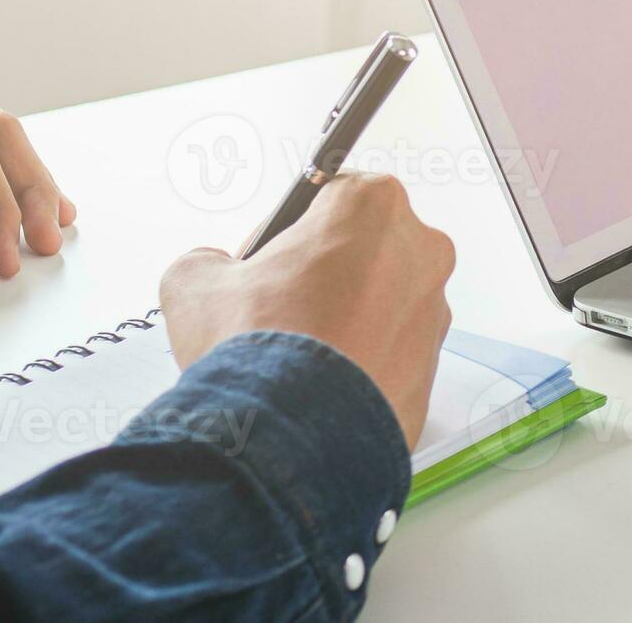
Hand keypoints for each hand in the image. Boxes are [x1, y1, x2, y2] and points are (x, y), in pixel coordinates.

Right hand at [159, 173, 454, 445]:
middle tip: (278, 309)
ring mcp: (435, 312)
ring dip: (347, 319)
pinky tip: (322, 383)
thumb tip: (214, 271)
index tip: (266, 259)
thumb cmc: (256, 348)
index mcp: (374, 206)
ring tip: (296, 354)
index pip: (329, 197)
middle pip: (364, 250)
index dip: (290, 230)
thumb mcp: (195, 282)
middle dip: (324, 274)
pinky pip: (393, 353)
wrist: (291, 435)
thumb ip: (210, 261)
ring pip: (383, 303)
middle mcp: (421, 251)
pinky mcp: (436, 367)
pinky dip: (364, 362)